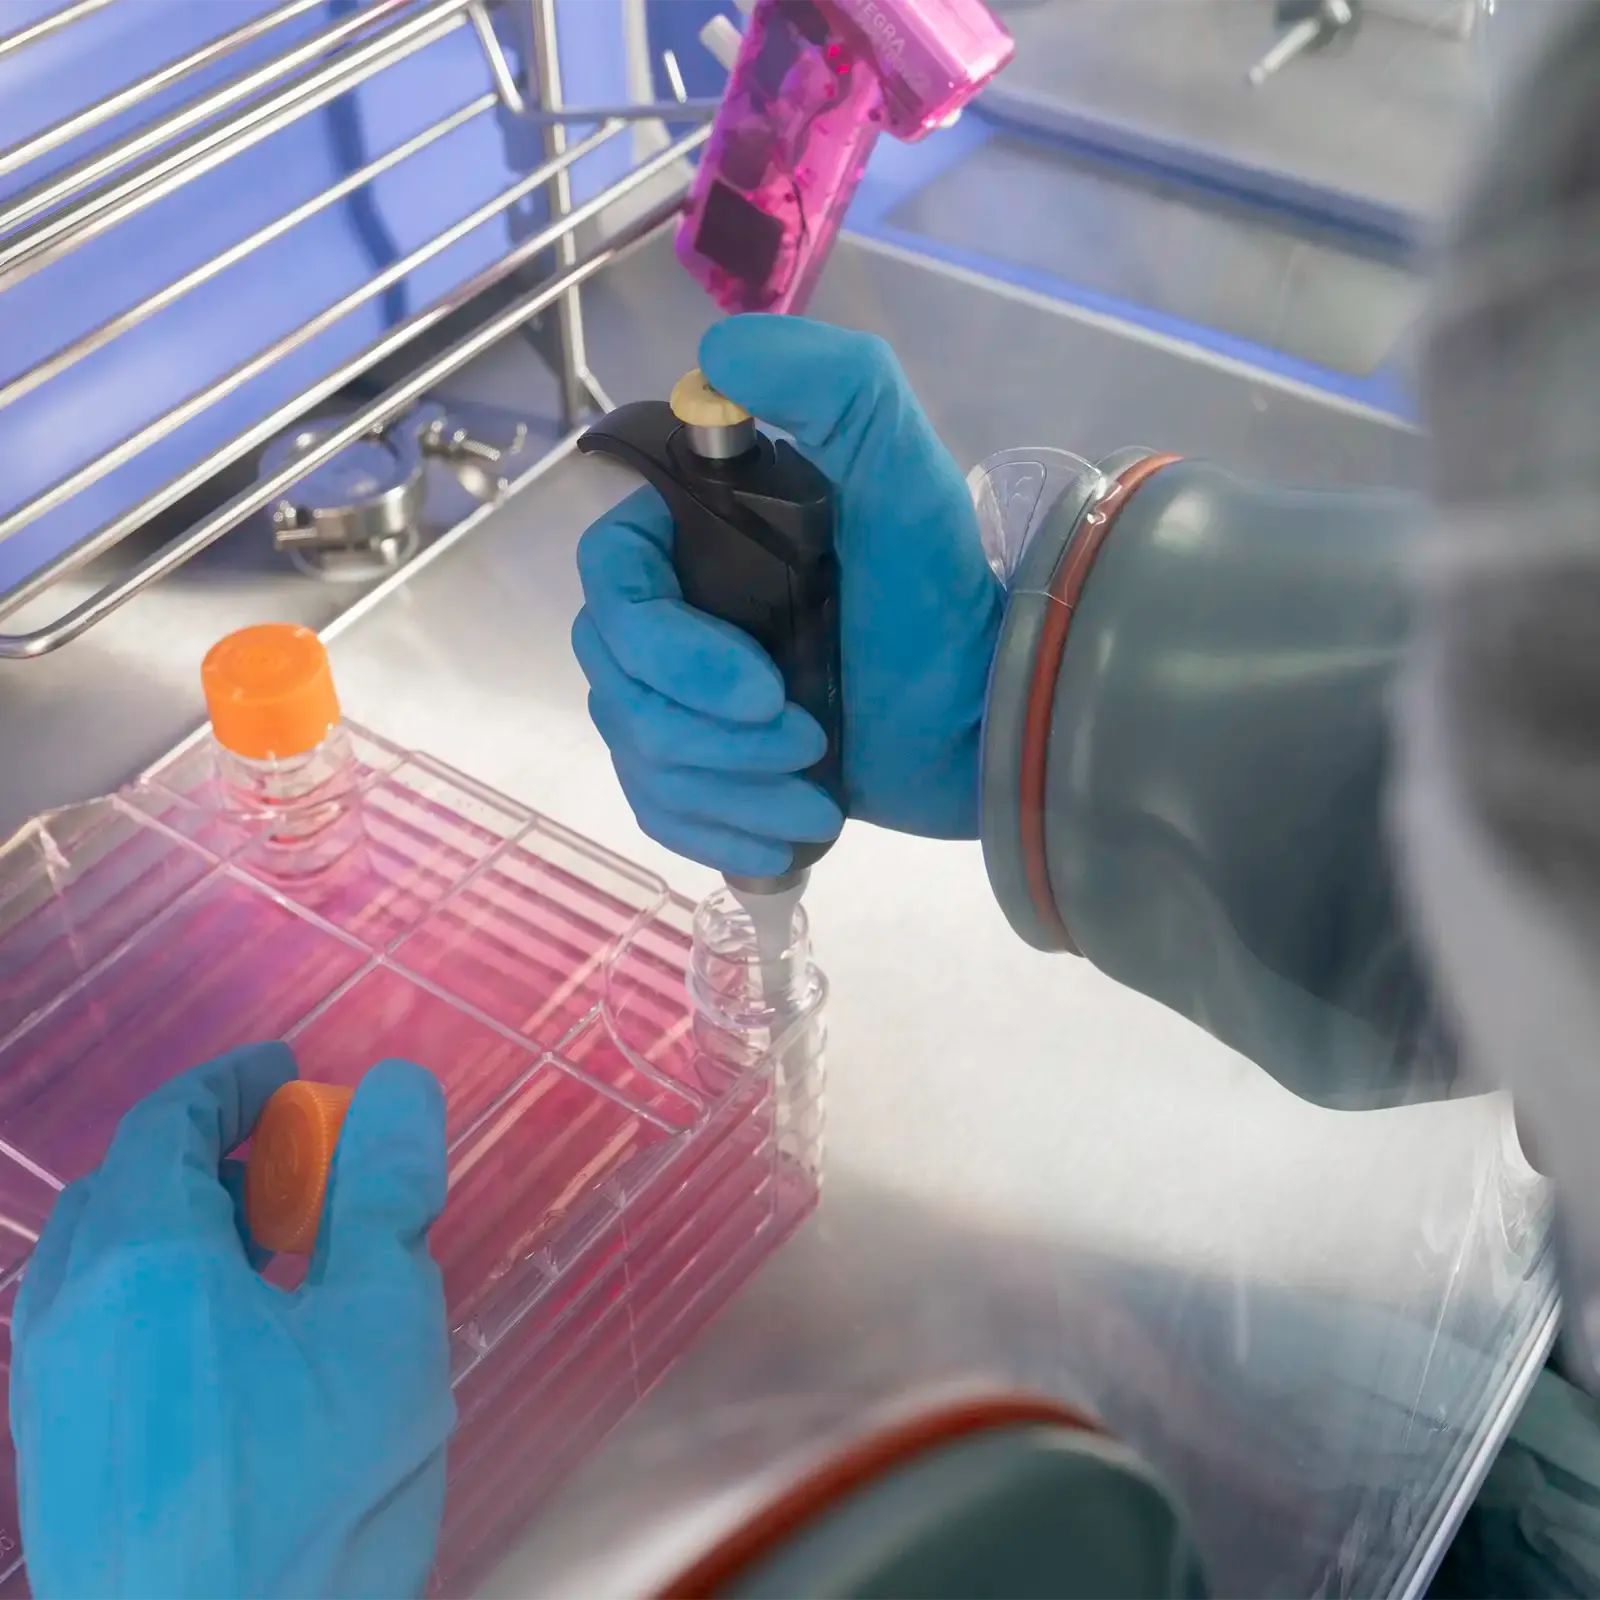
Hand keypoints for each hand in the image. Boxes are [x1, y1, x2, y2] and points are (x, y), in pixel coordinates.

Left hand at [12, 1042, 453, 1599]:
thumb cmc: (308, 1493)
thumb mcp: (380, 1327)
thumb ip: (385, 1194)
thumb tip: (397, 1085)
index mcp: (140, 1259)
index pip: (164, 1124)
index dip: (229, 1083)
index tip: (287, 1071)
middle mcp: (70, 1308)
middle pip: (125, 1185)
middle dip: (209, 1151)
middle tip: (292, 1162)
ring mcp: (51, 1387)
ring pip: (102, 1258)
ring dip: (180, 1221)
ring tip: (269, 1249)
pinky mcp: (56, 1453)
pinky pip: (95, 1323)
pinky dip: (157, 1287)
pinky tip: (231, 1341)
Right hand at [573, 315, 1001, 876]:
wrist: (992, 726)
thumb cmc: (946, 605)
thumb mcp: (908, 480)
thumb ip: (835, 388)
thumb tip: (717, 354)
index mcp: (703, 537)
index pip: (611, 579)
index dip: (665, 647)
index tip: (757, 686)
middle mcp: (681, 609)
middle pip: (616, 680)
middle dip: (706, 736)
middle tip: (807, 744)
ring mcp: (687, 694)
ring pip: (638, 752)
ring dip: (725, 791)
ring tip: (816, 798)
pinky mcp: (709, 767)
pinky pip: (660, 808)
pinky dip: (717, 834)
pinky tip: (785, 838)